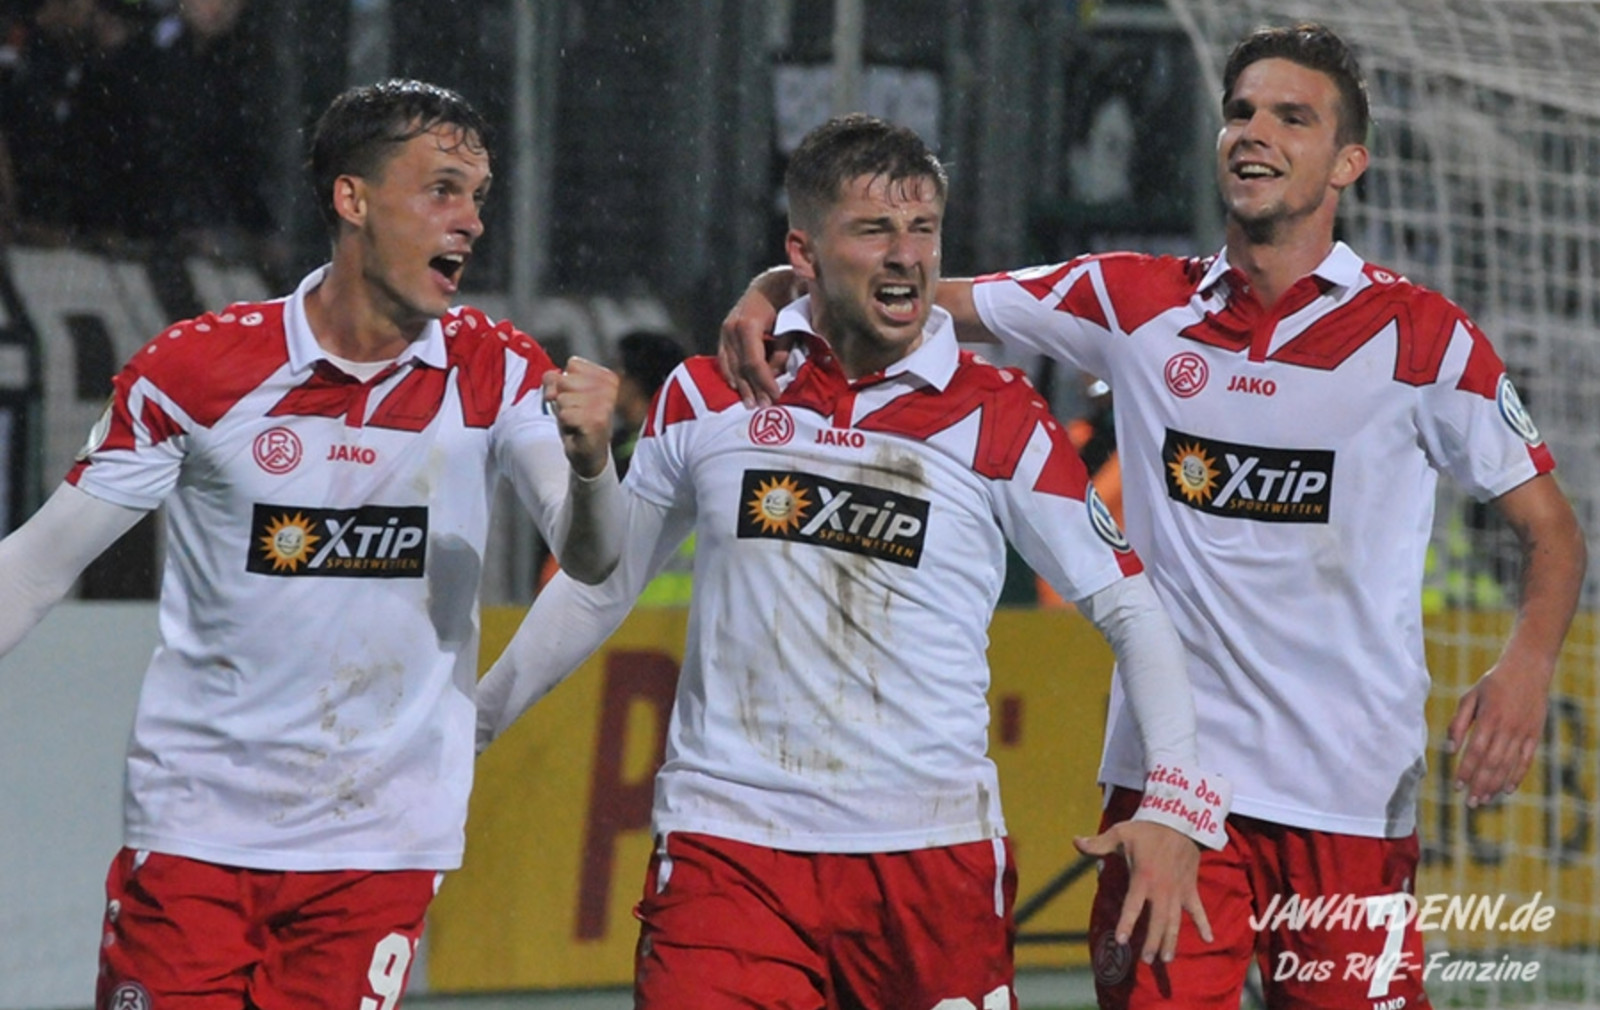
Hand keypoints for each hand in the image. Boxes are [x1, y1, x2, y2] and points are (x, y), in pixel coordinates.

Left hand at [542, 356, 617, 477]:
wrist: (589, 453)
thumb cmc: (578, 420)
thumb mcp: (563, 393)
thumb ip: (553, 379)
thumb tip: (551, 386)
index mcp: (607, 377)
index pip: (573, 364)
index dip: (565, 381)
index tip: (575, 397)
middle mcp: (610, 388)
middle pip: (565, 380)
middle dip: (563, 398)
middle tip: (576, 412)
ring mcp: (605, 404)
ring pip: (563, 398)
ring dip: (564, 413)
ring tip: (577, 421)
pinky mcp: (597, 421)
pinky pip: (565, 414)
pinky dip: (566, 424)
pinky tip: (578, 430)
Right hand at [718, 267, 798, 406]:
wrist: (774, 278)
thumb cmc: (789, 294)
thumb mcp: (793, 318)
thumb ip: (784, 346)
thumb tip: (776, 372)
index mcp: (748, 323)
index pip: (754, 362)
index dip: (765, 382)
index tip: (776, 396)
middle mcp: (732, 327)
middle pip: (741, 367)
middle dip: (754, 389)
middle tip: (766, 407)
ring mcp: (726, 329)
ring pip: (731, 365)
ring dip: (741, 386)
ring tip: (751, 403)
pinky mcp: (725, 331)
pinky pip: (724, 357)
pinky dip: (730, 373)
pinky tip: (736, 386)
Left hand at [1076, 821, 1209, 964]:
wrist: (1180, 820)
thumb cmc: (1147, 829)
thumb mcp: (1120, 833)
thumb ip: (1098, 843)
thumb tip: (1075, 841)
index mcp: (1143, 878)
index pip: (1132, 906)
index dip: (1126, 923)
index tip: (1121, 941)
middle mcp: (1162, 889)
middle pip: (1157, 921)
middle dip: (1151, 942)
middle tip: (1146, 960)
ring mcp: (1178, 891)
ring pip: (1175, 921)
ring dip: (1171, 940)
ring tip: (1166, 959)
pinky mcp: (1191, 888)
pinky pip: (1199, 909)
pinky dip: (1204, 924)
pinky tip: (1209, 940)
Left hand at [1447, 659, 1551, 807]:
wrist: (1527, 669)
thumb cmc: (1492, 684)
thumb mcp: (1469, 697)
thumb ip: (1458, 723)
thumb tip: (1449, 749)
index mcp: (1488, 719)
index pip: (1475, 752)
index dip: (1466, 771)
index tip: (1457, 787)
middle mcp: (1507, 729)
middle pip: (1492, 763)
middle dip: (1480, 785)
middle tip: (1470, 803)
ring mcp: (1523, 733)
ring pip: (1508, 765)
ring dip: (1495, 785)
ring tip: (1484, 800)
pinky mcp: (1535, 735)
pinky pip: (1526, 760)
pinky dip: (1517, 776)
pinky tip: (1507, 789)